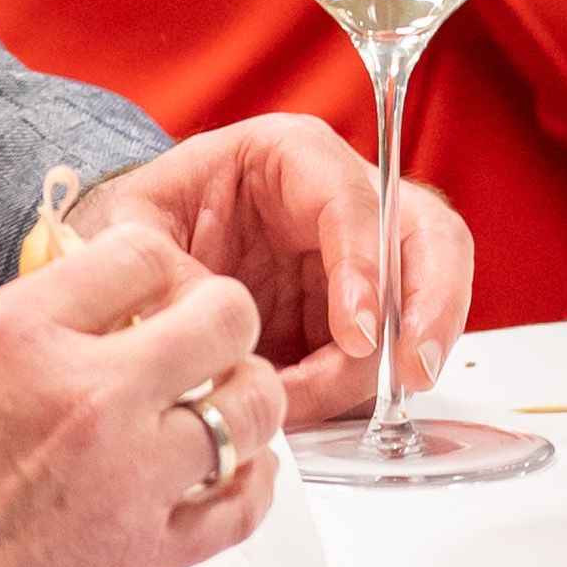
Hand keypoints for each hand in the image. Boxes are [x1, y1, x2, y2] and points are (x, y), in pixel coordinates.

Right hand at [0, 230, 284, 566]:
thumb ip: (7, 336)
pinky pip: (241, 508)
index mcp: (20, 332)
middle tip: (204, 342)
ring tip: (226, 405)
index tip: (154, 293)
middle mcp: (87, 392)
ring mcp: (125, 475)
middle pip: (223, 314)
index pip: (143, 252)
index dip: (160, 267)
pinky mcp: (142, 555)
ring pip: (251, 406)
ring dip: (247, 397)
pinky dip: (253, 484)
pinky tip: (239, 475)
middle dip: (222, 317)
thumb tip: (66, 324)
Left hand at [67, 116, 473, 426]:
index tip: (356, 335)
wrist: (141, 263)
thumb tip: (210, 326)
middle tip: (415, 370)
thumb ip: (167, 270)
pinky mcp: (356, 317)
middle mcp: (339, 199)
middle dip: (433, 302)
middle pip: (426, 232)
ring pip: (427, 293)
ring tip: (333, 407)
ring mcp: (358, 260)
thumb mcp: (133, 229)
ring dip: (403, 356)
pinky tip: (316, 410)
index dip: (364, 267)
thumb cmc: (145, 224)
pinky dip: (369, 386)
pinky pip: (390, 350)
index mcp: (289, 156)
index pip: (351, 199)